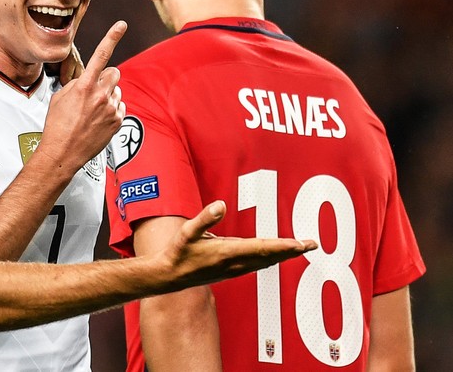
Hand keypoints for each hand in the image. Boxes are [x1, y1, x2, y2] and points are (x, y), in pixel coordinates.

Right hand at [35, 21, 126, 173]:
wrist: (63, 153)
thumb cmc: (57, 125)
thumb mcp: (60, 97)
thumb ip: (77, 83)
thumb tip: (88, 79)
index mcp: (84, 86)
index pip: (101, 55)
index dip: (112, 37)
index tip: (122, 24)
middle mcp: (101, 95)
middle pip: (114, 73)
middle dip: (106, 77)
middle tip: (94, 90)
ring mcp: (111, 109)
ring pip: (117, 91)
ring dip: (108, 95)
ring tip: (92, 110)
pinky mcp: (117, 121)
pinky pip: (120, 106)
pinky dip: (112, 110)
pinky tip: (98, 120)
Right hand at [155, 201, 316, 290]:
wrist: (169, 277)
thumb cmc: (178, 252)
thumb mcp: (187, 232)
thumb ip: (204, 218)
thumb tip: (220, 204)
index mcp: (227, 253)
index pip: (262, 248)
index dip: (283, 246)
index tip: (301, 244)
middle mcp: (235, 264)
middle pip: (270, 256)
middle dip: (292, 250)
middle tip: (312, 244)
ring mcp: (234, 269)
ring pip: (266, 261)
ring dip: (284, 254)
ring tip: (301, 247)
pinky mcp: (231, 270)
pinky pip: (258, 264)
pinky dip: (272, 257)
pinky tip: (277, 255)